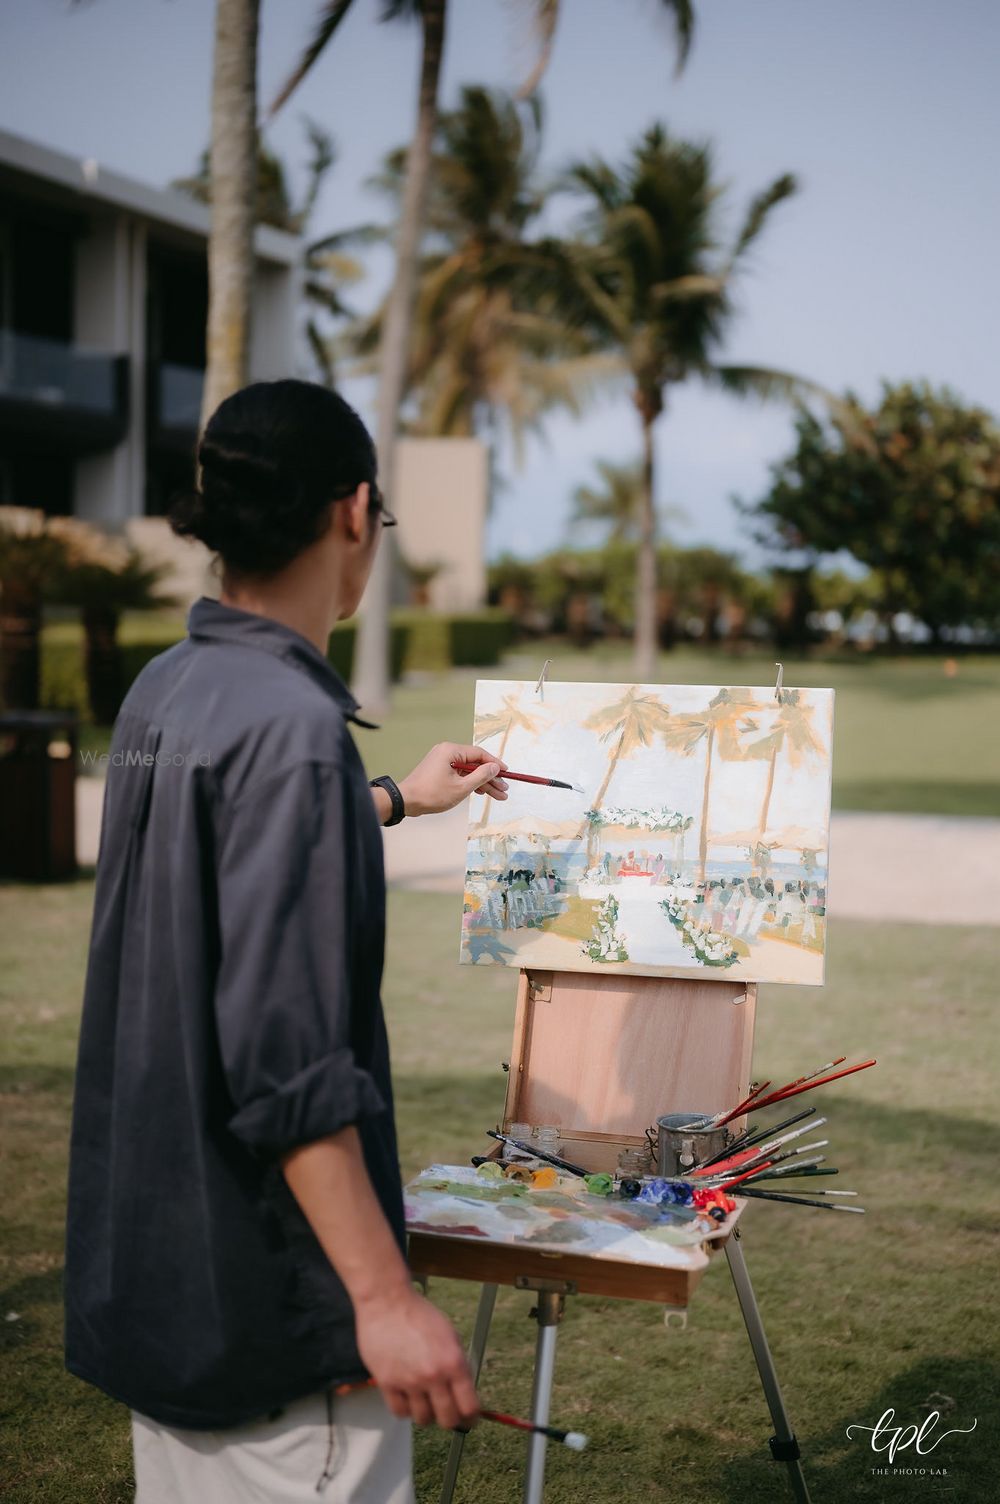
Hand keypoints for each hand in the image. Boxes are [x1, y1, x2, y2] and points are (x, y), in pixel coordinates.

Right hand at [355, 1285, 479, 1429]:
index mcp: (453, 1362)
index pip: (469, 1407)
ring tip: (424, 1402)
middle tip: (447, 1413)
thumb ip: (458, 1366)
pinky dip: (405, 1410)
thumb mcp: (450, 1336)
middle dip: (450, 1420)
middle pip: (447, 1420)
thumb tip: (464, 1393)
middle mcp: (433, 1376)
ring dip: (426, 1414)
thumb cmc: (420, 1315)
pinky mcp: (387, 1383)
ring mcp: (409, 1381)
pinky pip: (400, 1412)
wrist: (388, 1302)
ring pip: (423, 1419)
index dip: (471, 1418)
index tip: (469, 1420)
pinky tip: (407, 1398)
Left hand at [397, 742, 508, 816]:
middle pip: (475, 764)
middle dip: (490, 778)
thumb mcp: (461, 787)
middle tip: (504, 790)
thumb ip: (480, 776)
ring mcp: (442, 761)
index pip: (480, 754)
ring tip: (498, 795)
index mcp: (451, 751)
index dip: (495, 764)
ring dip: (482, 783)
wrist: (406, 801)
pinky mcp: (439, 770)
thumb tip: (495, 767)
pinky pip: (459, 774)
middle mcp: (447, 752)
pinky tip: (482, 792)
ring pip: (468, 771)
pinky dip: (470, 783)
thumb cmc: (431, 794)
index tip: (507, 773)